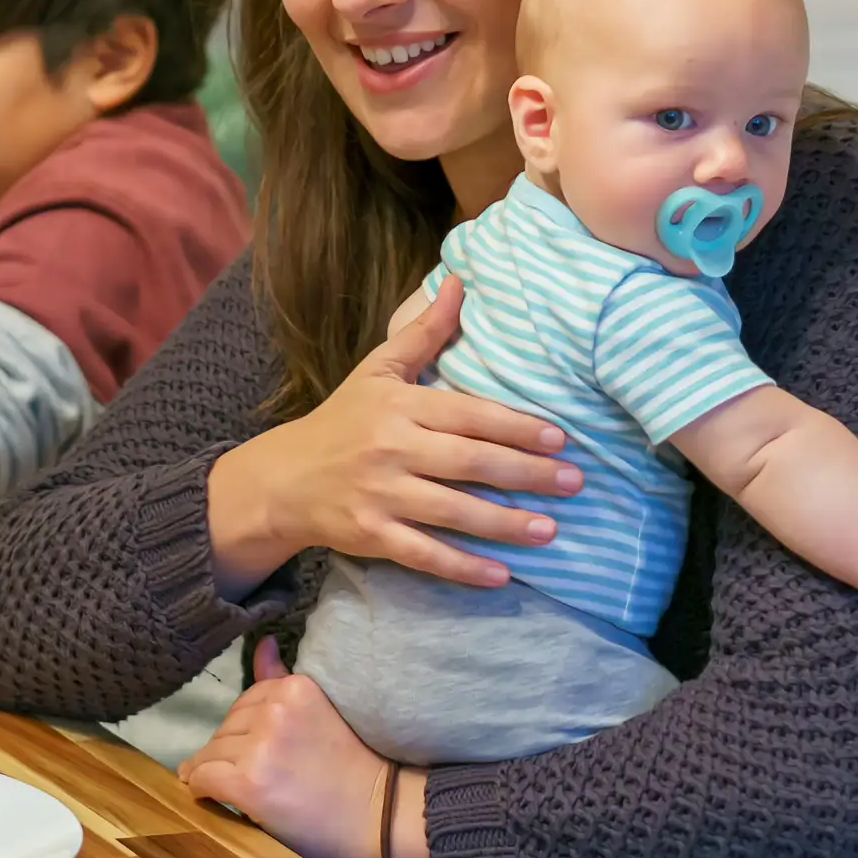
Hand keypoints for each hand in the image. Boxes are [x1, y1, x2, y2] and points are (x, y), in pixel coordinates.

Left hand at [177, 639, 403, 857]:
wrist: (382, 820)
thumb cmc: (358, 770)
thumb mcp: (323, 712)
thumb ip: (283, 680)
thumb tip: (262, 642)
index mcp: (297, 687)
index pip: (248, 698)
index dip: (252, 728)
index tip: (265, 750)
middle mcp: (276, 709)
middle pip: (227, 725)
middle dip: (233, 748)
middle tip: (256, 774)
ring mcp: (261, 745)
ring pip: (211, 751)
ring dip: (217, 769)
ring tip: (240, 789)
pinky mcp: (248, 782)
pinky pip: (203, 777)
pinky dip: (201, 787)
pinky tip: (210, 796)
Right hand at [205, 276, 579, 591]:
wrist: (283, 479)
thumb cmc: (341, 421)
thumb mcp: (377, 370)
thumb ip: (424, 333)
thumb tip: (461, 282)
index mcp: (398, 406)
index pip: (467, 415)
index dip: (515, 426)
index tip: (559, 437)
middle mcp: (390, 449)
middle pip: (469, 462)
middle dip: (526, 473)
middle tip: (574, 481)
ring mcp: (380, 494)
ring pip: (452, 511)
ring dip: (505, 523)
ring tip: (550, 529)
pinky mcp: (370, 534)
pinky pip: (423, 554)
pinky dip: (461, 567)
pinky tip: (500, 575)